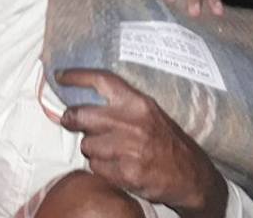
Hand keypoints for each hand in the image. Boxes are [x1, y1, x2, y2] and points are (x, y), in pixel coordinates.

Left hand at [57, 69, 226, 216]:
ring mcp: (128, 149)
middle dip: (71, 119)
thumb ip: (119, 105)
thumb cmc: (166, 142)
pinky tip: (117, 166)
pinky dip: (101, 168)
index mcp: (138, 103)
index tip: (60, 75)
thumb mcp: (149, 113)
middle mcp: (131, 122)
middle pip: (81, 114)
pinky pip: (95, 167)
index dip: (77, 76)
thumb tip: (82, 99)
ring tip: (110, 151)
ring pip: (86, 144)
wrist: (193, 177)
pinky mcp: (126, 172)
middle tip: (70, 121)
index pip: (101, 80)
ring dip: (92, 149)